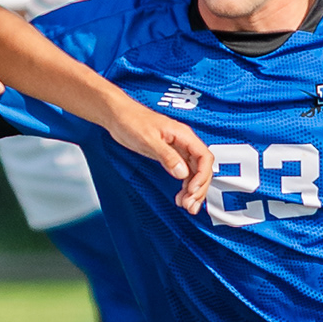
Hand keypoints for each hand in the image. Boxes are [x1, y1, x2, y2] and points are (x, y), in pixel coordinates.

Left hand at [104, 94, 211, 211]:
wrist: (118, 115)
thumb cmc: (131, 121)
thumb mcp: (148, 140)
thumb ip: (167, 156)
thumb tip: (182, 173)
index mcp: (183, 135)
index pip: (204, 157)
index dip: (202, 176)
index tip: (192, 190)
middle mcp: (184, 142)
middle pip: (202, 168)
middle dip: (199, 188)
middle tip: (190, 205)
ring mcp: (178, 149)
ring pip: (194, 173)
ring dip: (193, 191)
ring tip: (187, 206)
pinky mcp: (169, 155)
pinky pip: (184, 173)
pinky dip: (184, 186)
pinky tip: (180, 196)